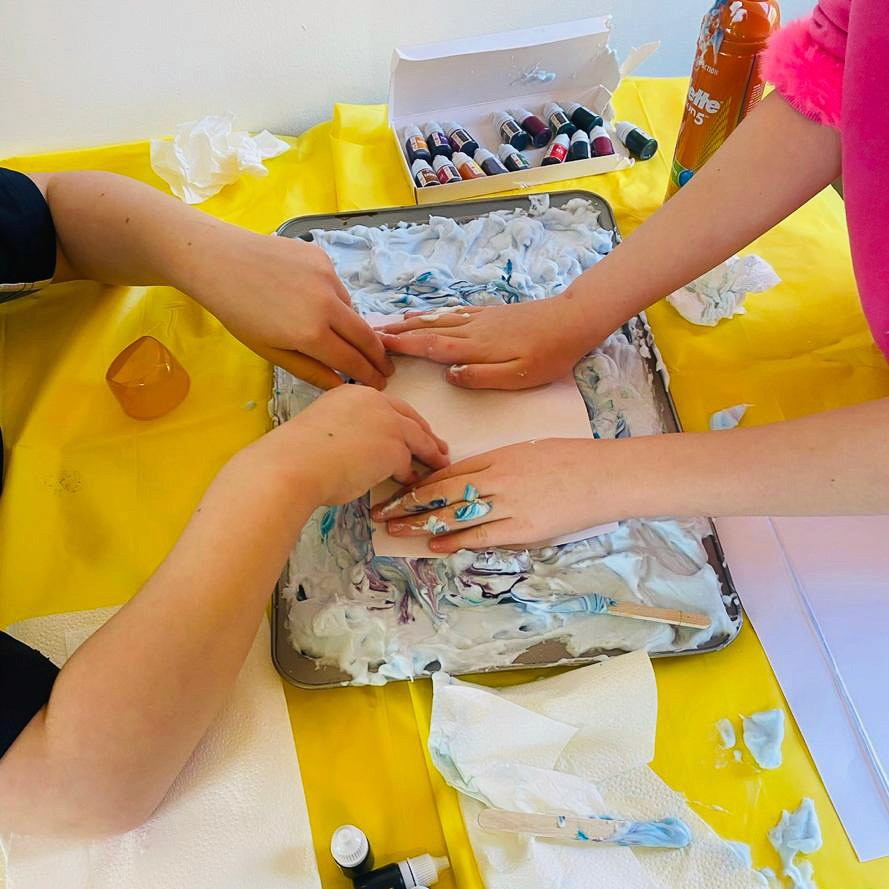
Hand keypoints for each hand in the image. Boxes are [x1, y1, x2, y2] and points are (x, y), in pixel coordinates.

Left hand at [188, 229, 392, 389]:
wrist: (220, 261)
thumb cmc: (238, 312)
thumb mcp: (270, 351)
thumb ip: (309, 370)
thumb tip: (339, 385)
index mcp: (312, 334)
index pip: (353, 360)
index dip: (369, 375)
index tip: (381, 384)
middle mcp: (327, 305)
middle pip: (365, 336)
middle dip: (378, 355)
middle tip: (386, 368)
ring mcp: (328, 277)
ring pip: (351, 309)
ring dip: (350, 325)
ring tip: (335, 332)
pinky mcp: (323, 258)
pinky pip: (337, 286)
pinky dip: (333, 299)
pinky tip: (312, 299)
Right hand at [264, 386, 449, 505]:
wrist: (293, 465)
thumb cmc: (296, 453)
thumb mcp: (324, 429)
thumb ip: (347, 431)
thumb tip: (358, 450)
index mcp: (353, 393)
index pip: (386, 405)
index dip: (400, 419)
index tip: (408, 428)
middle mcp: (374, 401)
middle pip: (408, 416)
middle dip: (424, 431)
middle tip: (436, 444)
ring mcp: (388, 423)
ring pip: (417, 437)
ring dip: (429, 451)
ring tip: (437, 462)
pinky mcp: (395, 448)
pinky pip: (409, 462)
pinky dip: (411, 472)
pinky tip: (410, 480)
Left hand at [370, 438, 616, 551]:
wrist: (603, 476)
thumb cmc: (569, 459)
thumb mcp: (527, 451)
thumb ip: (497, 464)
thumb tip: (470, 478)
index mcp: (496, 456)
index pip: (446, 471)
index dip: (417, 481)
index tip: (394, 488)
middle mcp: (495, 478)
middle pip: (440, 491)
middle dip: (407, 502)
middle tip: (379, 511)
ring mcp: (507, 504)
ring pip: (454, 514)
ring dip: (421, 523)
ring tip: (394, 529)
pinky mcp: (522, 527)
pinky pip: (481, 535)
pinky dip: (455, 541)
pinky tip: (434, 545)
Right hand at [378, 293, 597, 389]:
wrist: (573, 319)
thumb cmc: (550, 355)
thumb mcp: (519, 376)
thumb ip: (482, 377)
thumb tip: (449, 375)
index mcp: (476, 348)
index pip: (431, 347)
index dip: (403, 347)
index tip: (377, 346)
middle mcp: (473, 330)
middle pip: (428, 331)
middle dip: (398, 334)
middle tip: (371, 335)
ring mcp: (481, 319)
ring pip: (438, 319)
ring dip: (412, 323)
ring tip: (389, 324)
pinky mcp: (491, 313)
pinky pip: (454, 313)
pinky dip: (434, 314)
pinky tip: (427, 314)